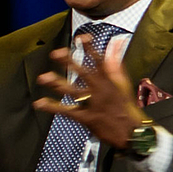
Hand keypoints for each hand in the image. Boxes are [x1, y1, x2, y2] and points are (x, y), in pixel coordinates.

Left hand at [32, 33, 149, 147]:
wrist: (132, 134)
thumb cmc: (126, 108)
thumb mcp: (123, 84)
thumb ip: (116, 63)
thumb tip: (116, 43)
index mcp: (109, 81)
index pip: (99, 61)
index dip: (90, 48)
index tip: (80, 38)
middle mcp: (100, 91)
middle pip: (83, 73)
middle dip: (69, 62)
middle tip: (56, 54)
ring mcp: (93, 104)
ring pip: (73, 92)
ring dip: (57, 84)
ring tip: (43, 77)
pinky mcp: (87, 118)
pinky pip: (67, 112)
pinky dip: (53, 107)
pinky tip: (40, 103)